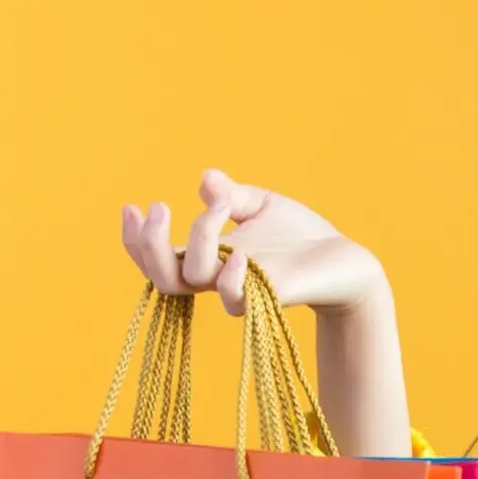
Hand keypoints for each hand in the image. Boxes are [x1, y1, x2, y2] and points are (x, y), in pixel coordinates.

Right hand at [121, 170, 388, 319]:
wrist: (345, 260)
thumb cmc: (301, 237)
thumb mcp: (261, 204)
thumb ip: (230, 195)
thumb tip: (205, 178)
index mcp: (210, 257)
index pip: (158, 260)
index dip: (135, 240)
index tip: (132, 206)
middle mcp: (218, 276)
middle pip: (162, 277)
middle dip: (147, 243)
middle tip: (159, 206)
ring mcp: (241, 289)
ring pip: (190, 280)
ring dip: (196, 237)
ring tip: (220, 208)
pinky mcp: (268, 297)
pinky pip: (232, 299)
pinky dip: (228, 275)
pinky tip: (240, 253)